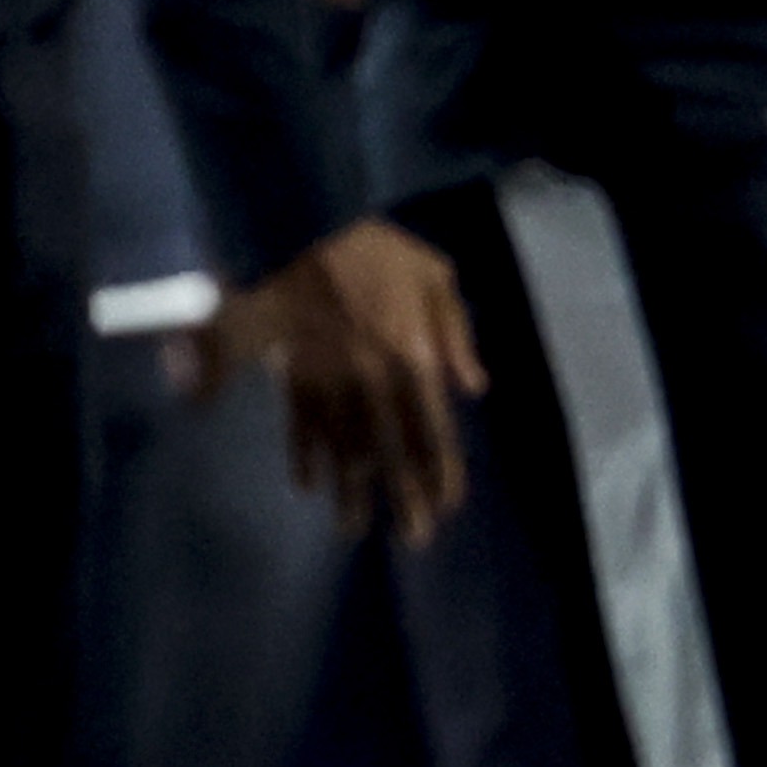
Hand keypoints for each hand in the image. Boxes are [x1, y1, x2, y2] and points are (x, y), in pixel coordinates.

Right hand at [229, 222, 484, 542]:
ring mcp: (330, 383)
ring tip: (355, 530)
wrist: (305, 225)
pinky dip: (304, 457)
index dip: (441, 471)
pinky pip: (300, 427)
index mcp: (414, 357)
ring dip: (351, 492)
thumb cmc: (376, 250)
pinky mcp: (292, 376)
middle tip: (414, 540)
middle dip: (404, 498)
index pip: (432, 429)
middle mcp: (374, 381)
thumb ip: (457, 332)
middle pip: (391, 452)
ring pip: (344, 449)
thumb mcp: (435, 275)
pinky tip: (308, 486)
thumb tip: (474, 385)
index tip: (448, 507)